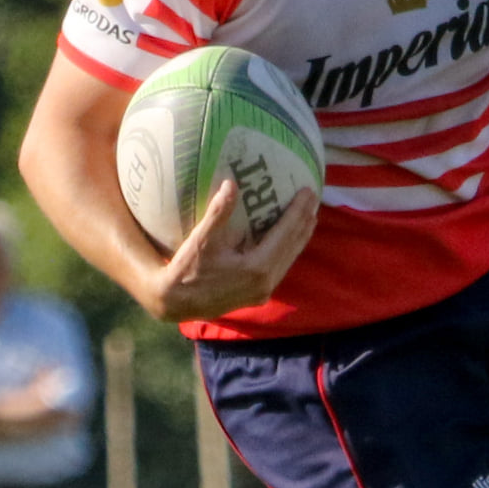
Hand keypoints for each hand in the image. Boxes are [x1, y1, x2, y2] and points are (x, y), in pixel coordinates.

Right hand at [147, 181, 318, 321]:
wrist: (175, 303)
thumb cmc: (186, 271)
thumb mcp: (201, 240)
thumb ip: (218, 213)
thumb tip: (231, 184)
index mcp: (257, 268)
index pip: (286, 233)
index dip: (298, 211)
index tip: (308, 191)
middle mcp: (266, 282)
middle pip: (293, 246)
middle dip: (305, 221)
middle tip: (313, 198)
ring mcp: (263, 291)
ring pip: (289, 259)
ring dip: (299, 236)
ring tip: (308, 215)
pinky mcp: (257, 295)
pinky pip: (280, 267)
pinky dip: (287, 250)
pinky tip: (288, 239)